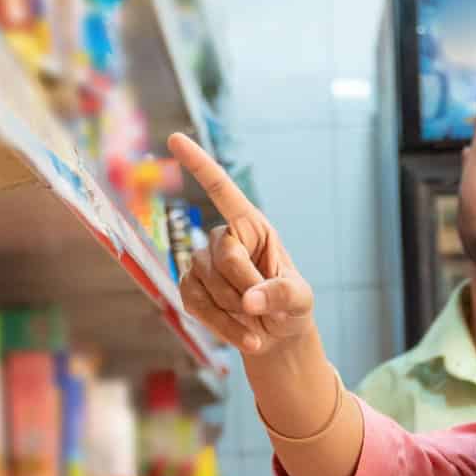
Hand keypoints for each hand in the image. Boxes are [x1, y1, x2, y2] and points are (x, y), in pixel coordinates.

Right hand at [168, 132, 316, 355]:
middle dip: (246, 287)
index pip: (221, 190)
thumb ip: (281, 295)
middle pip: (224, 256)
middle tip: (265, 309)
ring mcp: (202, 263)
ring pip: (208, 283)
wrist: (275, 337)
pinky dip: (220, 325)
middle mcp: (223, 238)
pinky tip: (242, 335)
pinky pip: (195, 304)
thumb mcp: (301, 300)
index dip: (198, 164)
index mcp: (252, 226)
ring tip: (258, 326)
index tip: (175, 138)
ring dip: (234, 311)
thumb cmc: (291, 306)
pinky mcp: (190, 289)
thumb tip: (250, 300)